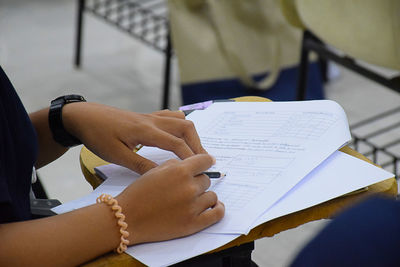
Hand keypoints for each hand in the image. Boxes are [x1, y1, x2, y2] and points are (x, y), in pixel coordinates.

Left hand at [62, 102, 206, 173]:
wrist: (84, 116)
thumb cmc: (98, 136)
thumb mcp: (117, 155)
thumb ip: (140, 165)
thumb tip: (163, 175)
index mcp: (146, 131)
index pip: (176, 144)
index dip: (191, 157)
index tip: (202, 170)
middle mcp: (153, 120)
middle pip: (185, 128)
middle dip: (198, 144)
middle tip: (205, 161)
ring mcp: (151, 116)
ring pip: (181, 120)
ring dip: (192, 134)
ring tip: (196, 150)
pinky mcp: (147, 115)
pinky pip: (171, 116)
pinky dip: (182, 124)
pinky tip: (181, 135)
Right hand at [116, 153, 224, 244]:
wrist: (127, 218)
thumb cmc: (138, 193)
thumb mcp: (155, 171)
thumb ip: (176, 164)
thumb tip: (193, 164)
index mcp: (179, 171)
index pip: (205, 161)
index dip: (206, 162)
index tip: (207, 164)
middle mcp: (189, 187)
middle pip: (207, 180)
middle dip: (198, 182)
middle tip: (186, 187)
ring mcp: (192, 207)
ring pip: (212, 196)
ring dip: (204, 196)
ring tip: (191, 199)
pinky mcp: (193, 224)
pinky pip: (217, 213)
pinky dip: (218, 209)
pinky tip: (214, 206)